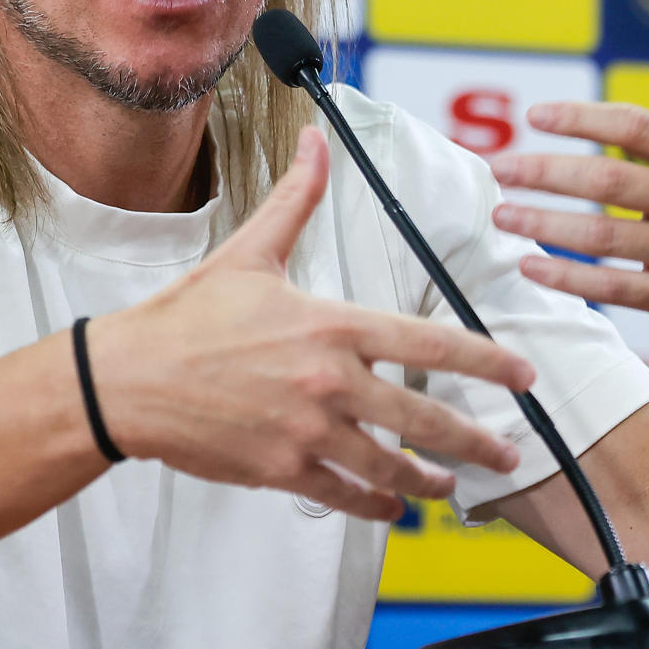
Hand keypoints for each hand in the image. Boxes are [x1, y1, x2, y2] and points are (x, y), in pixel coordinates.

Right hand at [92, 128, 532, 521]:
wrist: (126, 381)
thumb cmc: (186, 318)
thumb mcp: (249, 253)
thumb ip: (294, 200)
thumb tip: (316, 141)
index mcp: (331, 325)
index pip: (429, 344)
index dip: (486, 361)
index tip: (521, 376)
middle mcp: (329, 381)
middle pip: (425, 417)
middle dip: (476, 439)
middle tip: (508, 452)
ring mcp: (307, 430)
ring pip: (390, 466)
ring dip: (429, 480)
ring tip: (451, 486)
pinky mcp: (281, 469)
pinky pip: (345, 493)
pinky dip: (376, 505)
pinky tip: (392, 507)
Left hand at [487, 8, 648, 367]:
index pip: (638, 126)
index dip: (583, 118)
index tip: (536, 116)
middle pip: (610, 180)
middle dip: (547, 172)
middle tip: (500, 167)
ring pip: (605, 236)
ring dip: (545, 224)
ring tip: (502, 215)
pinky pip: (617, 287)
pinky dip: (570, 279)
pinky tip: (532, 266)